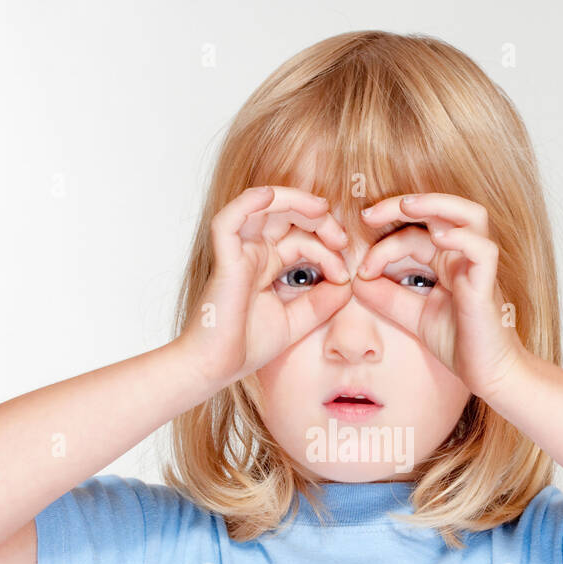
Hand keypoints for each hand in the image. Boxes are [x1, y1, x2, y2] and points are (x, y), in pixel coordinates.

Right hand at [179, 185, 352, 389]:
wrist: (214, 368)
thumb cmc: (246, 347)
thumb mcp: (297, 321)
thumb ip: (322, 302)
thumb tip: (347, 282)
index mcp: (266, 265)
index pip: (302, 240)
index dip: (328, 251)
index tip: (345, 275)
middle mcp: (252, 253)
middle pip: (286, 215)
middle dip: (318, 220)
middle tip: (341, 239)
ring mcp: (237, 252)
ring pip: (262, 206)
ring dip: (295, 201)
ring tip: (322, 211)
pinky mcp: (224, 258)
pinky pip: (230, 219)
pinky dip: (249, 202)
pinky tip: (270, 195)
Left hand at [352, 192, 527, 399]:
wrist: (489, 374)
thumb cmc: (461, 344)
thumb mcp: (414, 317)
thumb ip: (388, 298)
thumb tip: (356, 281)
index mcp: (447, 261)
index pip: (413, 236)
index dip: (382, 247)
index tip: (361, 270)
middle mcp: (464, 256)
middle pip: (440, 211)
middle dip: (402, 205)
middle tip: (368, 215)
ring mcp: (479, 267)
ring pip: (470, 216)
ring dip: (437, 204)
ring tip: (406, 206)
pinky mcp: (489, 284)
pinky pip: (483, 250)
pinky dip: (462, 238)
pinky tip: (438, 238)